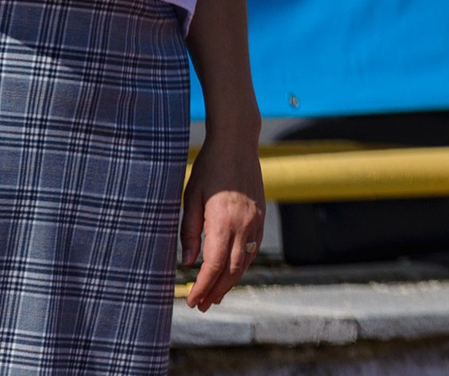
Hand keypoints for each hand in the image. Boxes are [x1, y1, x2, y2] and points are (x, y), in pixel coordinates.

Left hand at [181, 128, 264, 310]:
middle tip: (203, 306)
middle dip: (217, 290)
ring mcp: (256, 220)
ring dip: (232, 281)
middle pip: (232, 269)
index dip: (203, 287)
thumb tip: (187, 262)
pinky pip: (254, 248)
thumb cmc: (208, 168)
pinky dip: (243, 265)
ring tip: (217, 295)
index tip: (191, 301)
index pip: (214, 265)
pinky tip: (233, 271)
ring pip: (246, 261)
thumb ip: (189, 232)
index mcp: (223, 221)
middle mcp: (244, 224)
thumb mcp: (190, 198)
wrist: (238, 143)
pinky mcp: (261, 215)